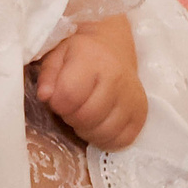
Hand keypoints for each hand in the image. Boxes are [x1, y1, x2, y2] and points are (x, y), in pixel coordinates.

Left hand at [35, 14, 146, 150]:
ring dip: (87, 130)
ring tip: (84, 115)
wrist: (113, 47)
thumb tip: (45, 97)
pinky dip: (105, 138)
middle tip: (70, 108)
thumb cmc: (79, 53)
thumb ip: (47, 76)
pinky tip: (99, 123)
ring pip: (104, 132)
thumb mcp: (56, 55)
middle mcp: (117, 77)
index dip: (57, 103)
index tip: (57, 99)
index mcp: (92, 59)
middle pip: (87, 117)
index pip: (69, 95)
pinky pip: (121, 140)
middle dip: (71, 117)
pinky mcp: (142, 113)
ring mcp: (133, 97)